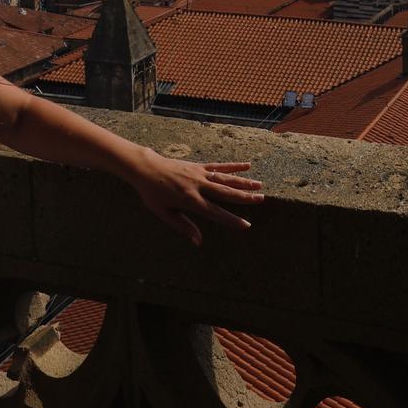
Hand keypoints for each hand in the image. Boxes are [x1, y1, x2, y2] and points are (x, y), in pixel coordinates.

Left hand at [131, 153, 263, 244]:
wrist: (146, 169)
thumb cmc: (153, 194)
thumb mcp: (164, 214)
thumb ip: (183, 226)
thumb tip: (198, 241)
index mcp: (190, 200)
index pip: (215, 212)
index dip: (231, 219)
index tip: (246, 225)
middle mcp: (198, 186)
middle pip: (225, 193)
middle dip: (244, 197)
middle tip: (261, 199)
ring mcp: (199, 174)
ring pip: (225, 179)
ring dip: (243, 182)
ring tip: (259, 185)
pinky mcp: (198, 166)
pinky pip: (219, 166)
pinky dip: (233, 166)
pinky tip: (247, 165)